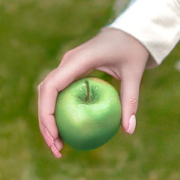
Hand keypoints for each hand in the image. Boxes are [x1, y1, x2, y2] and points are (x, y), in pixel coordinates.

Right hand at [37, 28, 151, 158]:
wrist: (131, 31)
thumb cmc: (133, 49)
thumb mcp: (135, 73)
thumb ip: (130, 100)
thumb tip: (129, 131)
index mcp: (78, 59)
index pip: (52, 86)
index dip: (47, 111)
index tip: (54, 134)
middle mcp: (67, 62)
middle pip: (44, 94)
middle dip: (45, 122)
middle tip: (56, 148)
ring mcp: (67, 67)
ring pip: (47, 95)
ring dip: (48, 120)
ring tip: (58, 146)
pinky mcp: (71, 72)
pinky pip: (58, 94)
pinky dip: (58, 113)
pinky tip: (67, 133)